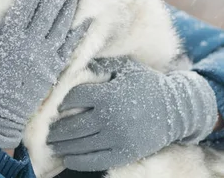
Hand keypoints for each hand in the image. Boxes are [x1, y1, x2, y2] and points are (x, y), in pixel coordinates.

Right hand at [0, 0, 90, 148]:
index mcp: (9, 38)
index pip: (26, 5)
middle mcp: (30, 44)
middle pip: (47, 10)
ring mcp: (44, 57)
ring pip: (61, 25)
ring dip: (70, 5)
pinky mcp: (53, 70)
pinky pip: (69, 48)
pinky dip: (79, 33)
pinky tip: (86, 20)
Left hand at [47, 57, 217, 170]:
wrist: (177, 108)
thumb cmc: (147, 84)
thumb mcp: (125, 68)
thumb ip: (101, 67)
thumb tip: (75, 62)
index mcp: (109, 94)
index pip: (74, 98)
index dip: (63, 102)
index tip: (58, 105)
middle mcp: (110, 117)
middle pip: (73, 125)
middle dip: (56, 129)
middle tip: (47, 131)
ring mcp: (117, 138)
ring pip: (80, 145)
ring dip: (62, 146)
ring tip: (52, 144)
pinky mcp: (125, 153)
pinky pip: (95, 160)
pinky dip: (77, 161)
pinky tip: (67, 158)